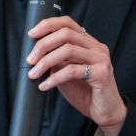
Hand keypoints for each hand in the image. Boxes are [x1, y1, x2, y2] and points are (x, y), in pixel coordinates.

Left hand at [26, 16, 126, 135]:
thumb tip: (35, 54)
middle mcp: (96, 47)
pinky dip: (54, 78)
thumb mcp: (66, 72)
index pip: (68, 23)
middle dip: (43, 44)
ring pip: (68, 50)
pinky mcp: (101, 73)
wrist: (105, 112)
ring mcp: (100, 59)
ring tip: (34, 73)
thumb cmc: (86, 91)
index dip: (48, 25)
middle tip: (30, 59)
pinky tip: (45, 85)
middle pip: (66, 34)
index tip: (32, 34)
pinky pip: (72, 70)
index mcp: (88, 43)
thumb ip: (56, 60)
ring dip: (46, 61)